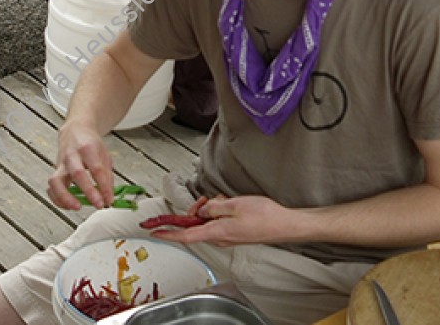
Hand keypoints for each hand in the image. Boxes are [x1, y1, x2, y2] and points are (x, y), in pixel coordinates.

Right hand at [49, 125, 115, 209]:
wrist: (75, 131)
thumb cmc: (90, 144)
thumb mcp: (104, 155)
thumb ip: (107, 177)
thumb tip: (108, 197)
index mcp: (87, 148)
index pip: (96, 169)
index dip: (103, 186)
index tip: (109, 199)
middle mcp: (72, 155)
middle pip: (77, 173)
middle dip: (88, 191)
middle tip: (98, 204)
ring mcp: (61, 164)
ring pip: (56, 181)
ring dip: (65, 197)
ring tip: (77, 207)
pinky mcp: (55, 171)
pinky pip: (51, 187)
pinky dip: (57, 199)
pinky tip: (68, 206)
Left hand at [145, 195, 294, 247]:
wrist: (284, 225)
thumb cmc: (264, 216)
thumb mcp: (234, 205)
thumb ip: (213, 208)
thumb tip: (200, 212)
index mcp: (217, 232)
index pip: (186, 236)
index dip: (169, 234)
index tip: (155, 232)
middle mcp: (220, 238)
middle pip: (196, 226)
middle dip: (195, 211)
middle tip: (205, 200)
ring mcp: (227, 237)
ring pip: (207, 223)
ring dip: (210, 210)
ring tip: (224, 201)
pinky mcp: (234, 234)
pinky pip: (218, 223)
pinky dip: (219, 212)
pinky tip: (230, 205)